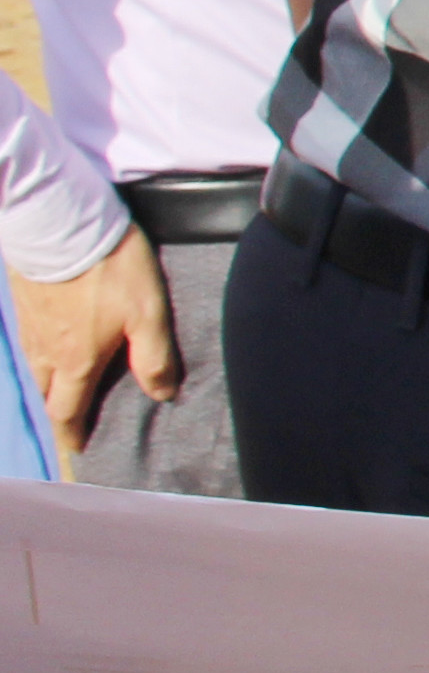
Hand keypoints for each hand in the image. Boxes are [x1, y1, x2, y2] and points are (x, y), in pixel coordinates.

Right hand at [12, 228, 177, 461]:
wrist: (59, 224)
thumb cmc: (109, 270)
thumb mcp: (147, 313)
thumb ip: (153, 357)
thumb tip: (161, 395)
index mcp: (76, 361)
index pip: (67, 410)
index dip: (72, 433)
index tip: (77, 448)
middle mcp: (46, 351)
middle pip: (45, 393)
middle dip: (56, 411)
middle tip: (69, 420)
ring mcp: (30, 327)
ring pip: (33, 367)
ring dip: (46, 383)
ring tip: (62, 386)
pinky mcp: (23, 302)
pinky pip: (29, 341)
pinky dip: (39, 354)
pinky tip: (51, 344)